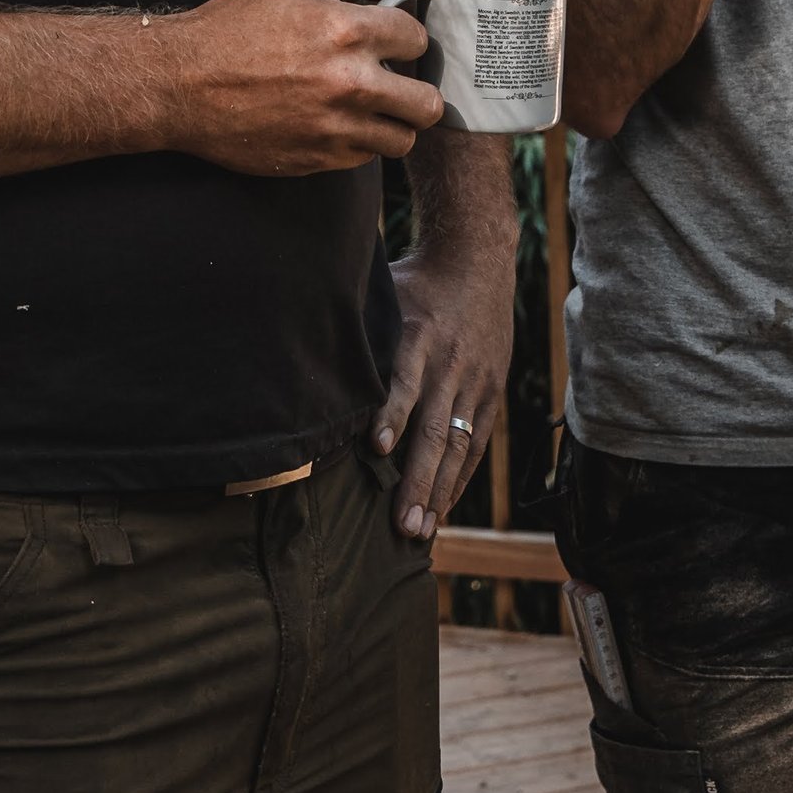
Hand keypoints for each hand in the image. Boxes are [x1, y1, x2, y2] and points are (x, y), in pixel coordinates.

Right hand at [157, 0, 443, 175]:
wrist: (178, 83)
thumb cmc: (232, 27)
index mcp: (346, 31)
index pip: (418, 40)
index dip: (406, 36)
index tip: (390, 39)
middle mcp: (348, 84)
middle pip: (426, 104)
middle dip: (417, 89)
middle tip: (394, 80)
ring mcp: (333, 128)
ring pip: (402, 139)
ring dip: (391, 121)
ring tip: (368, 105)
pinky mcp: (316, 159)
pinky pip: (365, 159)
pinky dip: (359, 142)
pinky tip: (334, 120)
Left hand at [373, 231, 512, 538]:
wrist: (479, 261)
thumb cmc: (416, 282)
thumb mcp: (384, 293)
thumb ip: (355, 328)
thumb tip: (300, 355)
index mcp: (418, 335)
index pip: (404, 379)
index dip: (391, 414)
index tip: (376, 449)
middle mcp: (450, 363)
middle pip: (434, 428)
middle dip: (417, 479)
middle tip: (402, 525)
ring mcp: (475, 381)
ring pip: (457, 445)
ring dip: (439, 491)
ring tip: (421, 531)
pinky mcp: (491, 392)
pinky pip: (476, 443)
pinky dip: (460, 478)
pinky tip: (442, 508)